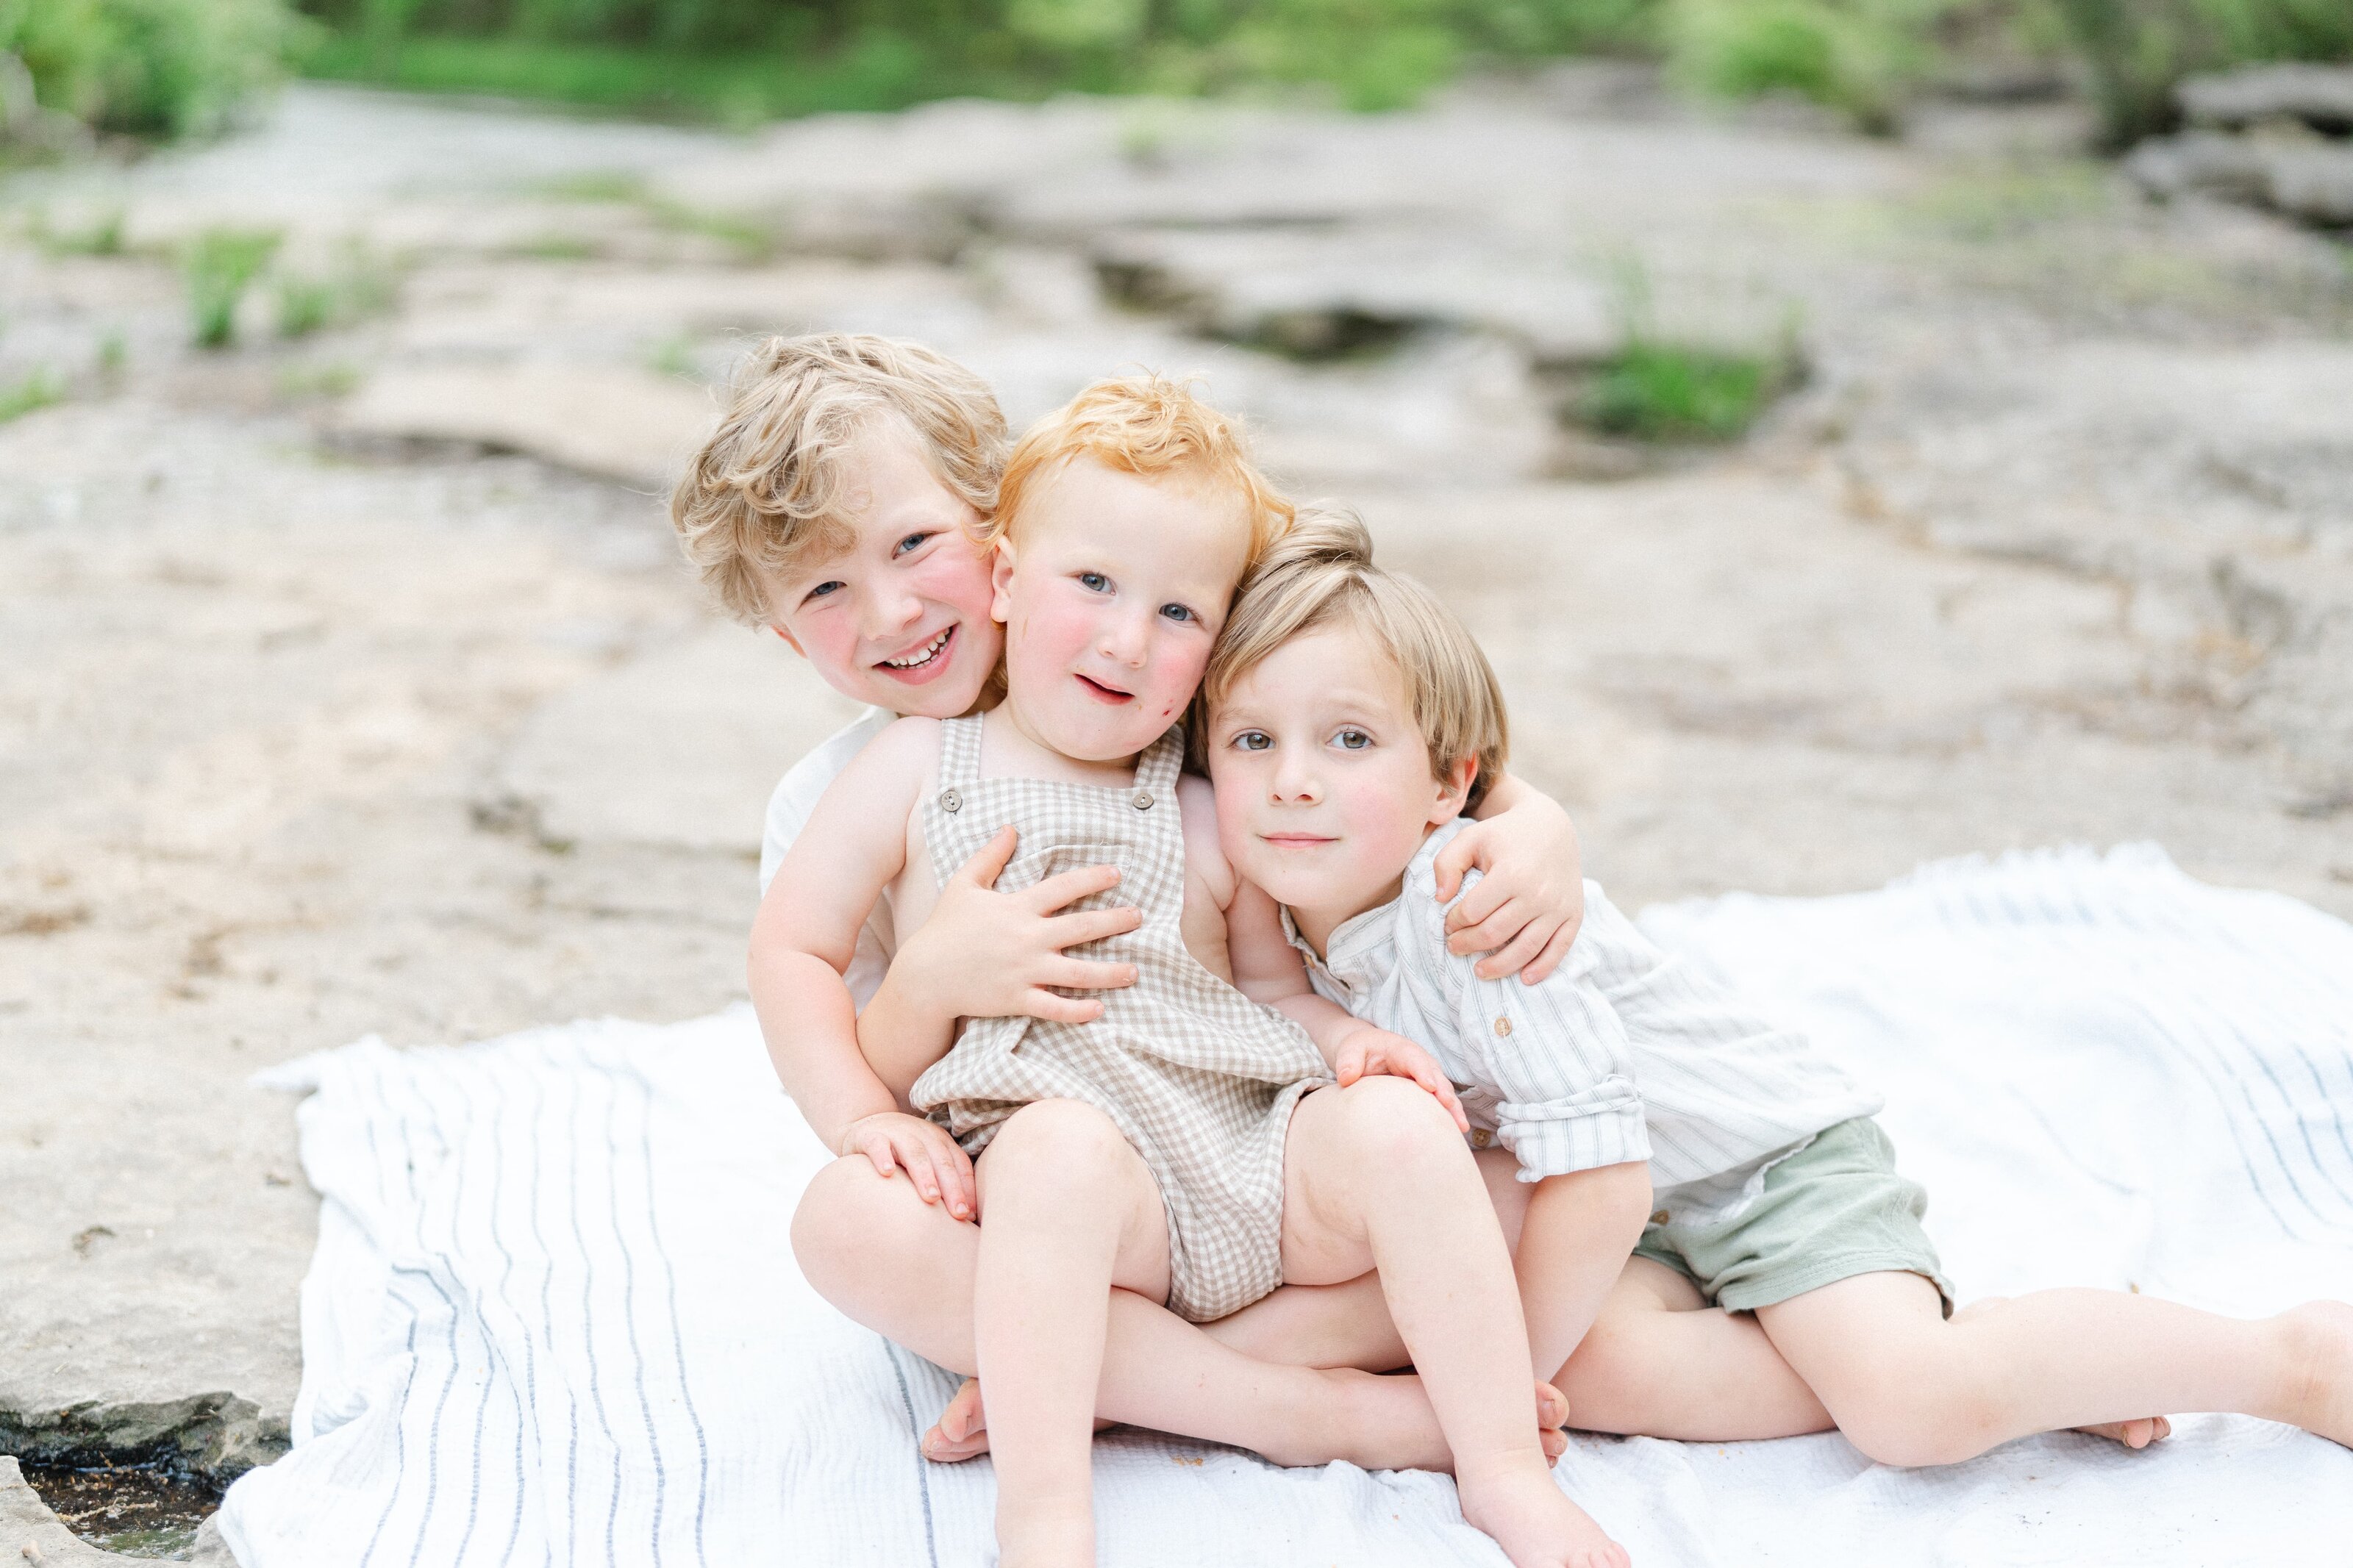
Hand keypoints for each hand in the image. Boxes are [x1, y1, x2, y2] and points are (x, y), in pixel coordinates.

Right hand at [837, 1111, 977, 1220]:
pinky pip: (878, 1145)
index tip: (971, 1215)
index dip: (967, 1188)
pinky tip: (887, 1173)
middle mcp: (922, 1135)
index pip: (959, 1164)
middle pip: (941, 1161)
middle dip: (952, 1187)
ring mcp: (897, 1133)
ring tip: (931, 1197)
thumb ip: (942, 1179)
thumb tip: (966, 1216)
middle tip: (959, 1213)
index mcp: (940, 1141)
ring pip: (914, 1153)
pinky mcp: (871, 1136)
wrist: (867, 1123)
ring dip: (924, 1175)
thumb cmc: (902, 1151)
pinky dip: (883, 1157)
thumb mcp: (927, 1158)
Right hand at [895, 825, 1141, 1025]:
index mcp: (1017, 907)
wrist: (924, 976)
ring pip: (1077, 973)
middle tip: (1139, 917)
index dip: (1093, 878)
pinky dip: (1077, 1011)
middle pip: (1082, 928)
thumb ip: (990, 856)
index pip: (1064, 887)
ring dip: (1110, 973)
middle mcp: (1027, 938)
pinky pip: (1054, 1007)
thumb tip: (1010, 827)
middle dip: (1115, 922)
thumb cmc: (944, 928)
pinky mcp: (1016, 999)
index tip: (1118, 873)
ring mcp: (1024, 971)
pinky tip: (1099, 1009)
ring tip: (1134, 971)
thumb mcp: (963, 885)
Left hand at [1332, 1025, 1468, 1132]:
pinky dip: (1449, 1116)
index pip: (1414, 1058)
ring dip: (1453, 1108)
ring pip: (1443, 1091)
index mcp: (1401, 1049)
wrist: (1366, 1053)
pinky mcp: (1426, 1092)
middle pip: (1435, 1075)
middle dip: (1444, 1091)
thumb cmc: (1359, 1050)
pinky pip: (1440, 1103)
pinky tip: (1457, 1132)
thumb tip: (1346, 1078)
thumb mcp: (1350, 1049)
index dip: (1423, 1071)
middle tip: (1449, 1106)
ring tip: (1461, 1126)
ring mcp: (1425, 1077)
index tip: (1430, 1086)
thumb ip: (1348, 1061)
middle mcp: (1419, 1062)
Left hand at [1433, 796, 1583, 983]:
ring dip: (1499, 966)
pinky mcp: (1574, 915)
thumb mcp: (1470, 838)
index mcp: (1511, 873)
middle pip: (1495, 934)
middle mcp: (1537, 893)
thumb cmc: (1504, 835)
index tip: (1448, 923)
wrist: (1551, 827)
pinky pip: (1559, 949)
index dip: (1453, 922)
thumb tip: (1440, 898)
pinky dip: (1542, 968)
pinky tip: (1524, 978)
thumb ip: (1446, 863)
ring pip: (1525, 949)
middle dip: (1468, 945)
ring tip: (1479, 971)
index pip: (1472, 912)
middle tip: (1454, 947)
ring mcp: (1558, 907)